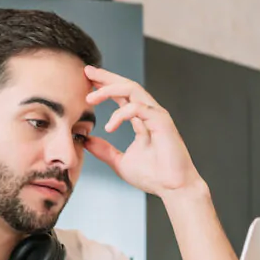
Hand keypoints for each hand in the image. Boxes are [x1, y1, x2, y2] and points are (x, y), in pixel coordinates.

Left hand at [83, 66, 202, 196]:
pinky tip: (109, 126)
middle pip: (126, 85)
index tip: (86, 80)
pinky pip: (139, 108)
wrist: (173, 188)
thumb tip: (86, 141)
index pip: (121, 95)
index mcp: (141, 119)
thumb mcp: (120, 162)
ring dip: (109, 90)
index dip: (104, 86)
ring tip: (90, 98)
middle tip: (87, 71)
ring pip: (132, 90)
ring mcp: (156, 115)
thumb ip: (104, 150)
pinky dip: (121, 114)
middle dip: (106, 77)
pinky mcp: (162, 122)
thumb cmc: (153, 176)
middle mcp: (149, 113)